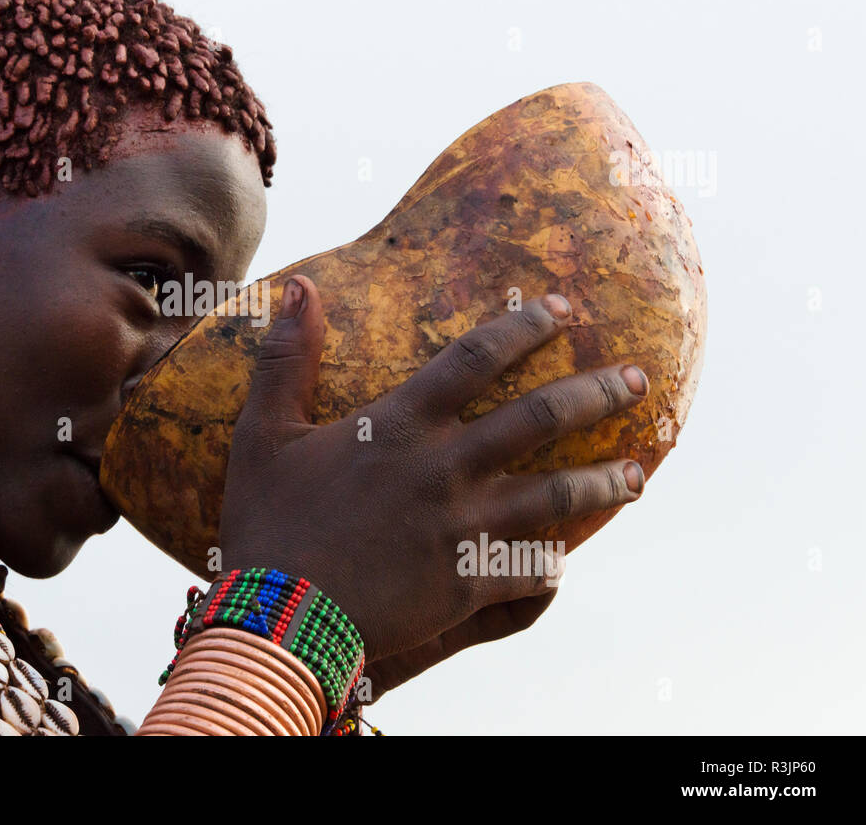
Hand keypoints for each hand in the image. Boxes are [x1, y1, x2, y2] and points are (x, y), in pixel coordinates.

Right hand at [219, 274, 646, 663]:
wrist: (280, 617)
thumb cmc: (268, 521)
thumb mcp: (263, 432)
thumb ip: (286, 357)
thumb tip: (299, 285)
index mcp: (398, 425)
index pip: (475, 358)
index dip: (523, 326)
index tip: (564, 308)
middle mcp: (444, 467)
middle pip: (540, 418)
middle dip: (597, 393)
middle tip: (639, 379)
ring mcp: (463, 527)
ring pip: (557, 497)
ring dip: (603, 482)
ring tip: (637, 476)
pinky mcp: (468, 583)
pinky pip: (530, 570)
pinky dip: (551, 563)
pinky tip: (563, 559)